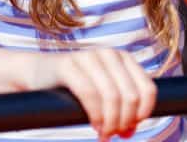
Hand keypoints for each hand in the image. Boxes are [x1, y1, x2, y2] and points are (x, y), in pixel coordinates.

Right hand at [28, 49, 156, 141]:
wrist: (38, 74)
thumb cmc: (74, 88)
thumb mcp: (103, 94)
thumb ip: (121, 108)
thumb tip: (130, 130)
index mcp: (124, 59)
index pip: (148, 90)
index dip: (142, 115)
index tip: (129, 128)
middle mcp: (109, 54)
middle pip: (131, 97)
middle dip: (124, 122)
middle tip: (112, 135)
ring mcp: (89, 56)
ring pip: (112, 97)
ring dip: (110, 123)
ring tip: (104, 135)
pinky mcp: (68, 64)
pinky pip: (89, 93)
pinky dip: (96, 115)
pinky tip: (95, 125)